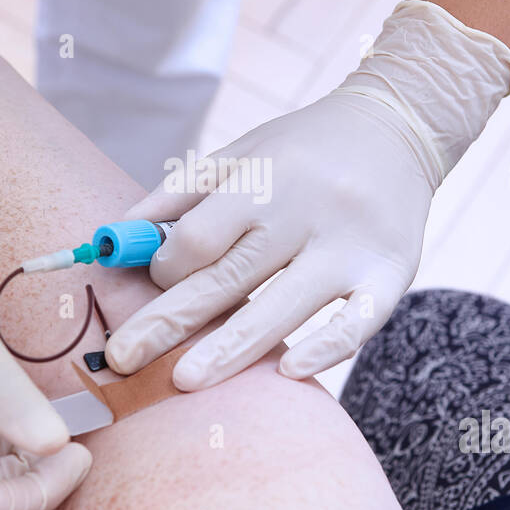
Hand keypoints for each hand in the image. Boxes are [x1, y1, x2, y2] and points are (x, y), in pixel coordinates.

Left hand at [105, 0, 509, 389]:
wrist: (395, 128)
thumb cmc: (301, 149)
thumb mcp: (240, 153)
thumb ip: (179, 195)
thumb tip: (114, 240)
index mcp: (266, 178)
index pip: (200, 238)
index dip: (166, 268)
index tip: (159, 283)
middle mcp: (308, 211)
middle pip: (230, 278)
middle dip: (171, 322)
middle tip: (122, 360)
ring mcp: (352, 247)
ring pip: (285, 308)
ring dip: (231, 349)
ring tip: (184, 382)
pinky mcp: (392, 273)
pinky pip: (358, 322)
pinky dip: (324, 349)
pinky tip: (286, 373)